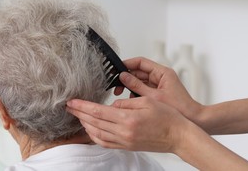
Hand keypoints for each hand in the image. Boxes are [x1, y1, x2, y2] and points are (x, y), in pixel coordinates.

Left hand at [67, 97, 189, 152]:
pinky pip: (105, 143)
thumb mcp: (147, 101)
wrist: (178, 136)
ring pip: (97, 134)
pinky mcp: (127, 146)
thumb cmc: (167, 117)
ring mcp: (125, 141)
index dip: (83, 106)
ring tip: (77, 115)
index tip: (72, 101)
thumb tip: (112, 106)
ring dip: (85, 124)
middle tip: (69, 107)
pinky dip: (94, 136)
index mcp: (128, 118)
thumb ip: (126, 103)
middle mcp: (124, 132)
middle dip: (79, 114)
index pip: (98, 111)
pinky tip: (90, 129)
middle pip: (94, 122)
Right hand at [119, 57, 202, 123]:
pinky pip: (142, 89)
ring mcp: (158, 84)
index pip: (140, 62)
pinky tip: (133, 100)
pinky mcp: (157, 92)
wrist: (194, 120)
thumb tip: (123, 76)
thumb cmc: (180, 109)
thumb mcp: (154, 96)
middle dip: (126, 78)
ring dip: (130, 87)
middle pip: (138, 71)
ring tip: (123, 94)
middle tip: (117, 86)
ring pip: (139, 81)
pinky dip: (136, 93)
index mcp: (162, 72)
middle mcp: (160, 76)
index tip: (116, 69)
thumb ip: (137, 85)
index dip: (127, 64)